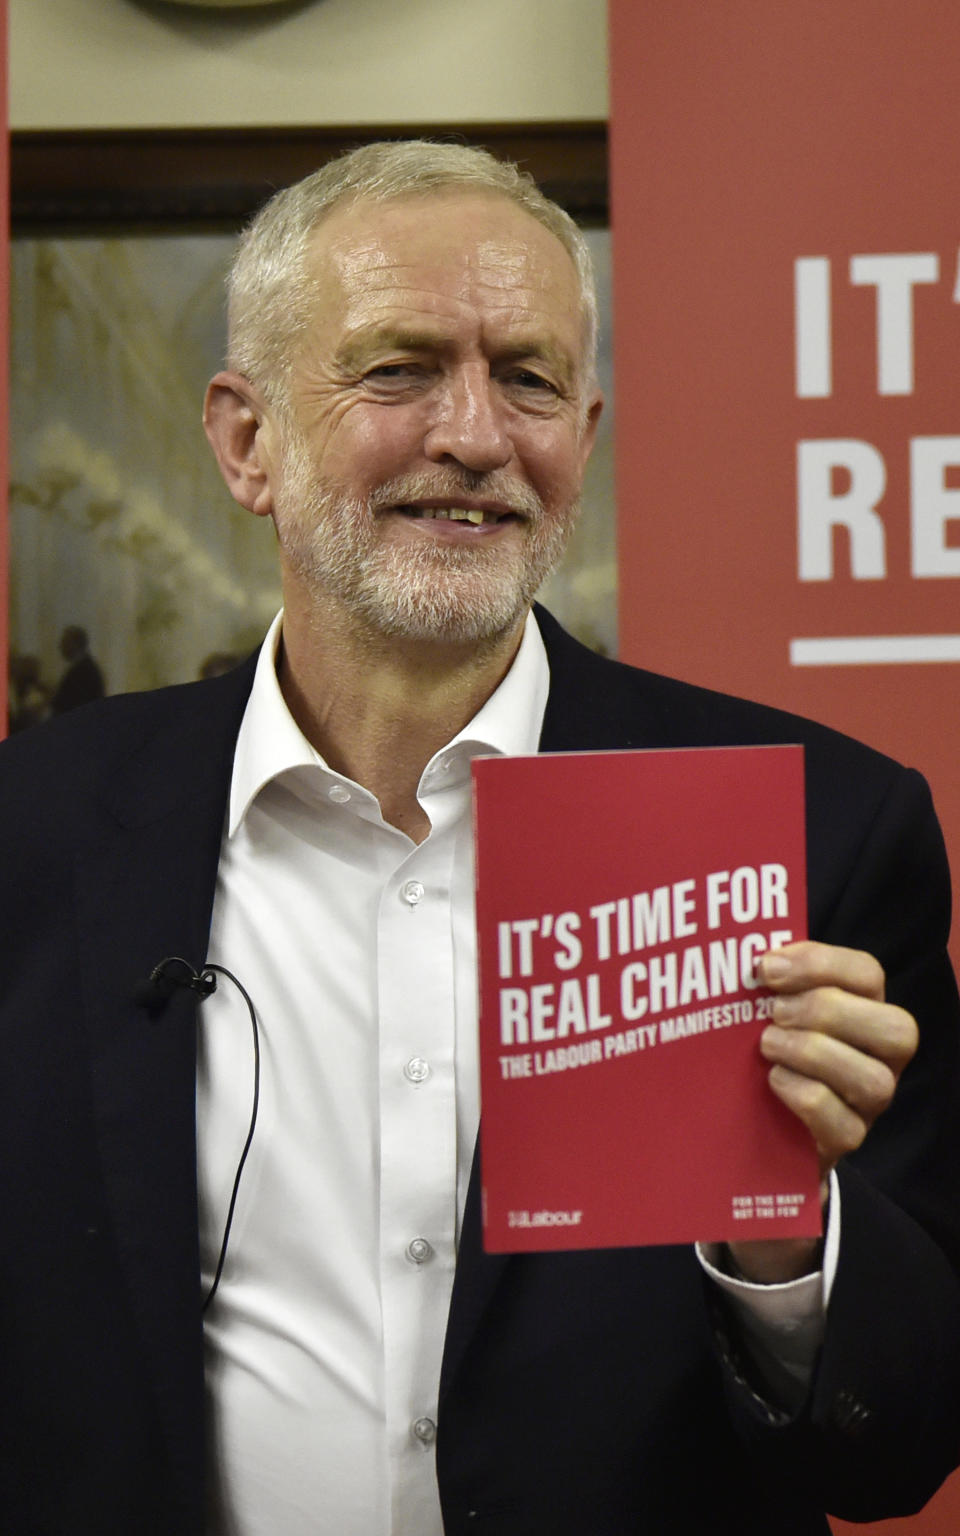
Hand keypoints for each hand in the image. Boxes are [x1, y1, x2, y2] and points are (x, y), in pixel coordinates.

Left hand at [726, 940, 917, 1283]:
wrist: (757, 1116)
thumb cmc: (768, 1044)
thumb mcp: (770, 1006)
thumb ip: (772, 981)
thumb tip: (753, 958)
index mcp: (865, 1007)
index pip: (867, 974)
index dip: (819, 965)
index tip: (766, 968)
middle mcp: (881, 1055)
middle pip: (894, 1028)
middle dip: (825, 1011)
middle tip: (774, 1012)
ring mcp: (870, 1102)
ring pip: (872, 1079)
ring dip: (812, 1054)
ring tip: (768, 1046)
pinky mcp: (848, 1139)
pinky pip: (841, 1122)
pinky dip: (802, 1095)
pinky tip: (772, 1081)